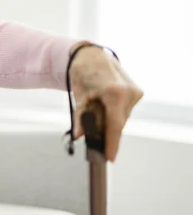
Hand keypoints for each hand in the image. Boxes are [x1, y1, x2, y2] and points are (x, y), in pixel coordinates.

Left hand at [69, 44, 142, 160]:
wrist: (91, 56)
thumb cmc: (82, 73)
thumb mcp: (78, 96)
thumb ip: (80, 117)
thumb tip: (79, 136)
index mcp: (115, 93)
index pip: (115, 125)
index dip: (112, 143)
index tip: (110, 158)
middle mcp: (129, 92)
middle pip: (118, 123)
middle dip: (106, 132)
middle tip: (93, 137)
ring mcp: (135, 92)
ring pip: (121, 118)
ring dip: (109, 120)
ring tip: (95, 109)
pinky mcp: (137, 92)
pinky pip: (124, 111)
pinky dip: (114, 112)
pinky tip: (104, 106)